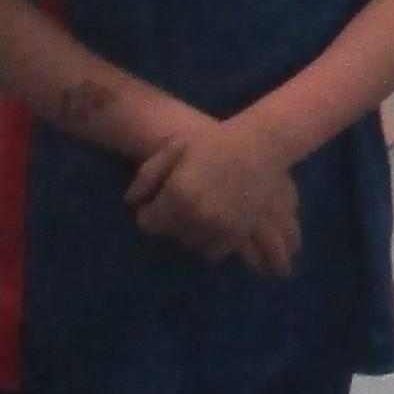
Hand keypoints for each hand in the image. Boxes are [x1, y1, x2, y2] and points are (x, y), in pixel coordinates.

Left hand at [129, 116, 301, 275]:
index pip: (147, 223)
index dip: (149, 212)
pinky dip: (211, 242)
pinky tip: (213, 224)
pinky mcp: (238, 234)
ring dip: (190, 235)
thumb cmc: (217, 141)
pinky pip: (215, 251)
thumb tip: (131, 202)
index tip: (158, 202)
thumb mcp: (176, 148)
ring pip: (191, 246)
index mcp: (177, 195)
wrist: (262, 145)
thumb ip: (148, 175)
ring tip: (197, 216)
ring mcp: (219, 228)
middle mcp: (196, 217)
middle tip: (180, 206)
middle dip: (170, 224)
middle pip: (169, 236)